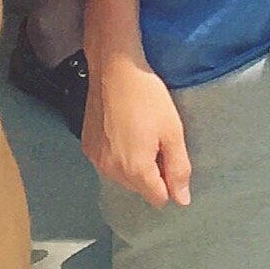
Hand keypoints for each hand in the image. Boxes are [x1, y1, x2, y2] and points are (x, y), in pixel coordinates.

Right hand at [83, 50, 193, 208]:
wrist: (115, 68)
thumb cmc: (147, 97)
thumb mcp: (173, 132)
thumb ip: (179, 169)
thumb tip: (181, 200)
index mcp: (135, 170)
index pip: (158, 198)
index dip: (170, 181)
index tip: (170, 155)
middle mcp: (112, 171)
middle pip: (140, 188)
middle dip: (151, 172)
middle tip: (156, 139)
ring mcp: (96, 159)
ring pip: (123, 176)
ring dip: (133, 163)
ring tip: (139, 131)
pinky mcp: (88, 146)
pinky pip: (108, 161)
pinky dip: (117, 153)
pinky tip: (122, 128)